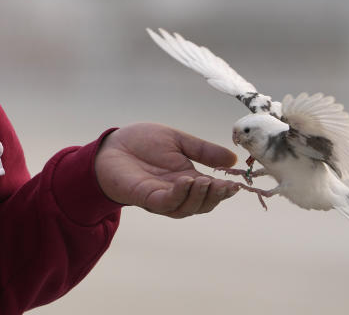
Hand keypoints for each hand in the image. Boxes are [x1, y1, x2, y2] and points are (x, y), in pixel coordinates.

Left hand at [95, 123, 241, 217]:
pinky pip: (166, 202)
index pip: (211, 192)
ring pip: (186, 208)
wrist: (112, 144)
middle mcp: (176, 192)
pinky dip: (179, 195)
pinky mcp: (145, 197)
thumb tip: (233, 159)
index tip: (236, 184)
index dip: (224, 190)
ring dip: (199, 197)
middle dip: (215, 196)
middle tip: (223, 185)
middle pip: (202, 204)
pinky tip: (186, 181)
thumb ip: (203, 150)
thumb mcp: (178, 141)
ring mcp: (161, 197)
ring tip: (205, 181)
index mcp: (187, 179)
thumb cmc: (142, 142)